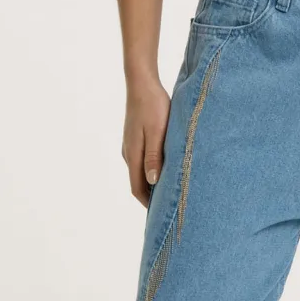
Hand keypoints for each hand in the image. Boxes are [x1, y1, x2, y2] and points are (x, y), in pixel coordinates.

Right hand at [123, 74, 171, 208]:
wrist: (142, 83)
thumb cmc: (153, 106)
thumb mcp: (157, 132)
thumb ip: (154, 157)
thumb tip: (153, 181)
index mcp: (133, 155)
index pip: (138, 188)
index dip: (148, 205)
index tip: (160, 217)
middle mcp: (128, 153)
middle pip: (138, 183)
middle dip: (151, 197)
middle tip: (169, 208)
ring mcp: (131, 145)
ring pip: (141, 172)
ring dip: (153, 183)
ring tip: (171, 191)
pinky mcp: (136, 138)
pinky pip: (143, 161)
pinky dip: (153, 170)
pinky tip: (166, 169)